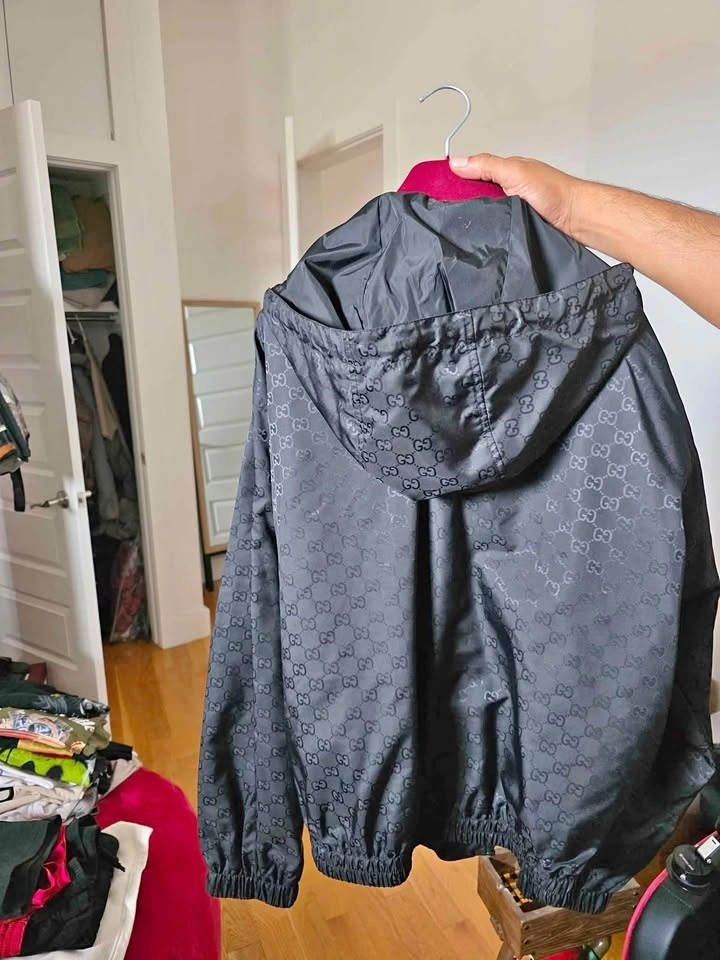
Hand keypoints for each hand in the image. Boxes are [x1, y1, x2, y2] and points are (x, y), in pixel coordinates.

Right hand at [450, 154, 580, 237]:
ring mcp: (508, 213)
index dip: (452, 181)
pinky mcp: (513, 232)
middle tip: (444, 215)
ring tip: (458, 229)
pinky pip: (492, 232)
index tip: (433, 192)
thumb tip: (455, 162)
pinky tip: (478, 239)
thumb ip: (486, 166)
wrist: (576, 220)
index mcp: (503, 173)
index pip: (470, 174)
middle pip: (472, 198)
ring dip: (473, 222)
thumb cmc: (553, 192)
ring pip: (481, 217)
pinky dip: (485, 235)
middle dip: (460, 205)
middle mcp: (504, 192)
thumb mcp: (515, 171)